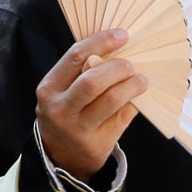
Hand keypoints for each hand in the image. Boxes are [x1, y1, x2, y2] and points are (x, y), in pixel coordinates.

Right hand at [34, 28, 144, 181]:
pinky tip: (138, 98)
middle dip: (117, 68)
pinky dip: (133, 103)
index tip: (122, 35)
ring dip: (131, 85)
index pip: (75, 57)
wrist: (60, 156)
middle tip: (130, 64)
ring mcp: (78, 129)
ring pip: (111, 100)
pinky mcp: (97, 144)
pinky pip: (122, 117)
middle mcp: (60, 109)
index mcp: (49, 88)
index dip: (101, 42)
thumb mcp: (62, 92)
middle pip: (93, 81)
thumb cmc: (67, 112)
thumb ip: (82, 72)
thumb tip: (118, 48)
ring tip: (141, 80)